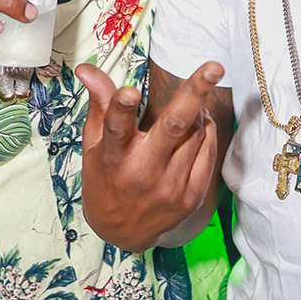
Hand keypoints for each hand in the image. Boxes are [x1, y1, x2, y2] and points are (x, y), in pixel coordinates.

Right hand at [76, 59, 223, 247]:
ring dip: (198, 110)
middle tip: (214, 67)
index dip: (122, 109)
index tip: (131, 92)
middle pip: (174, 127)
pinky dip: (206, 131)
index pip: (117, 129)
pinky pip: (207, 152)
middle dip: (195, 93)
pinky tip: (198, 124)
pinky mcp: (191, 196)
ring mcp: (171, 187)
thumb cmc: (105, 179)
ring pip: (195, 135)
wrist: (122, 232)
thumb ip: (99, 104)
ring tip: (192, 102)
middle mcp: (144, 173)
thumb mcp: (95, 144)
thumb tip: (86, 68)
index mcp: (114, 158)